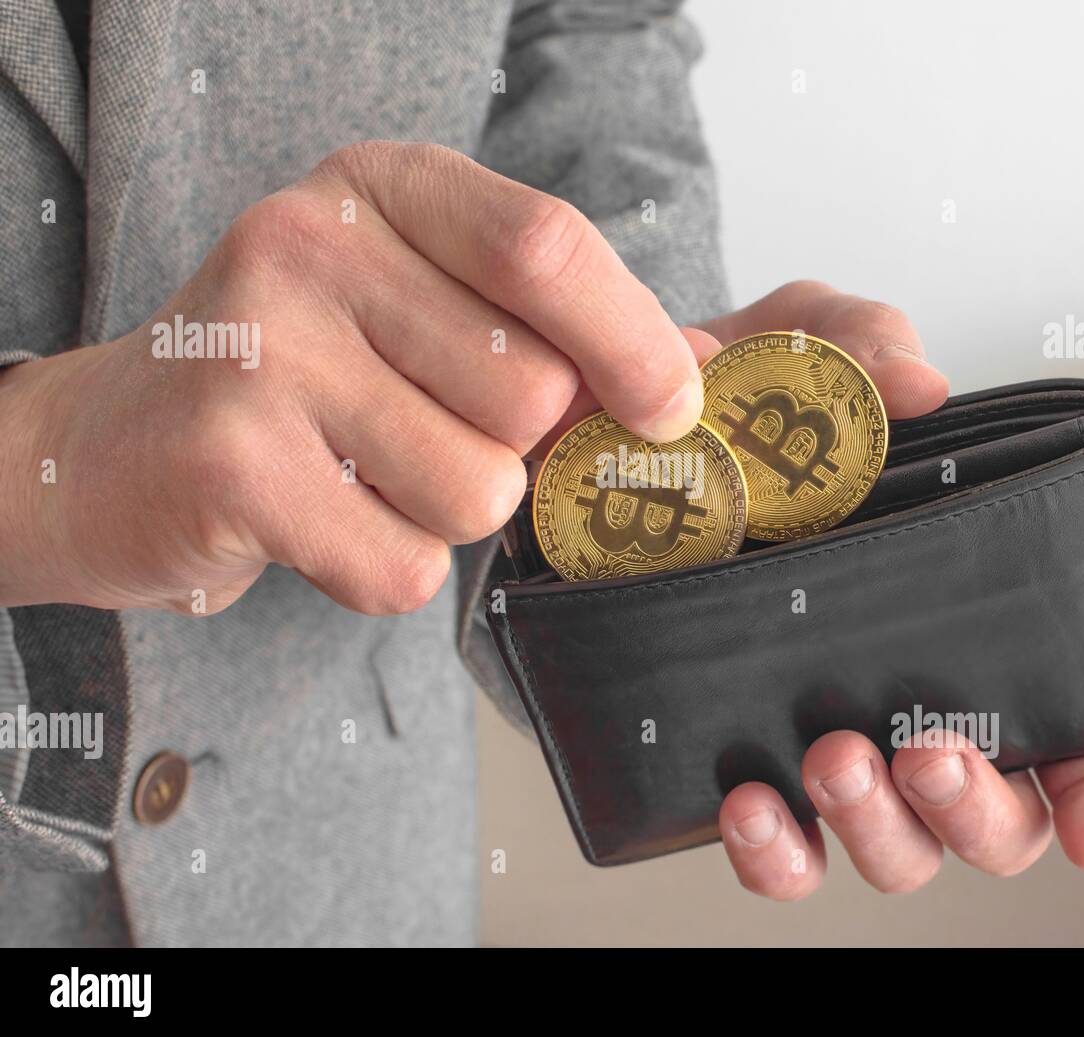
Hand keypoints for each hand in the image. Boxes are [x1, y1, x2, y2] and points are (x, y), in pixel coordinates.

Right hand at [0, 141, 709, 613]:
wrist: (112, 447)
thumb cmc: (301, 378)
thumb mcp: (421, 306)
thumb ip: (554, 329)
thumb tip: (698, 368)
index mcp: (381, 187)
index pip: (548, 248)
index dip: (633, 342)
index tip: (670, 410)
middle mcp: (312, 241)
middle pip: (531, 393)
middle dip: (515, 453)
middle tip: (432, 439)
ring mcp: (261, 347)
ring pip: (478, 490)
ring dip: (446, 515)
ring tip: (362, 476)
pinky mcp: (230, 461)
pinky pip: (403, 567)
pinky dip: (384, 570)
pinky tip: (322, 523)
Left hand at [703, 282, 1083, 895]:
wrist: (615, 436)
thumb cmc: (741, 404)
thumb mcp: (807, 346)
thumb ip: (867, 349)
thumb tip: (921, 388)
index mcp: (958, 615)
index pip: (1064, 727)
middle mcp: (904, 697)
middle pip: (989, 815)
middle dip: (974, 804)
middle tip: (924, 746)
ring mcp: (824, 740)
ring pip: (893, 848)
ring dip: (878, 824)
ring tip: (832, 756)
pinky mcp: (740, 763)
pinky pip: (778, 852)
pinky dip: (777, 851)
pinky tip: (748, 802)